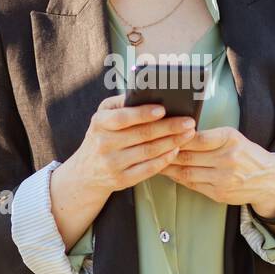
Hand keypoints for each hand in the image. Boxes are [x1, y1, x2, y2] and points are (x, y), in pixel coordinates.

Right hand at [65, 94, 197, 200]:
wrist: (86, 172)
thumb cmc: (102, 136)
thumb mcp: (103, 116)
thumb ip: (122, 104)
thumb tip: (149, 94)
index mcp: (99, 122)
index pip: (122, 117)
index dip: (143, 114)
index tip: (163, 109)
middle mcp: (103, 144)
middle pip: (142, 134)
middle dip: (169, 127)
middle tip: (188, 122)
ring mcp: (112, 164)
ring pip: (148, 151)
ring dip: (172, 142)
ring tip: (188, 134)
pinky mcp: (121, 180)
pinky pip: (148, 169)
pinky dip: (164, 159)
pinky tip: (176, 150)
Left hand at [156, 125, 274, 212]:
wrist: (268, 179)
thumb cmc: (247, 154)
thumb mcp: (233, 137)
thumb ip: (209, 137)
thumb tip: (179, 134)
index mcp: (230, 139)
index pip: (197, 137)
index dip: (177, 136)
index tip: (162, 133)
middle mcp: (227, 159)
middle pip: (188, 156)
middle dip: (166, 152)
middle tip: (149, 148)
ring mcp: (222, 178)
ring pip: (186, 172)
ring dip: (167, 167)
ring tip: (153, 161)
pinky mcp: (219, 193)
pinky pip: (192, 184)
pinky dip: (177, 178)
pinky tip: (167, 172)